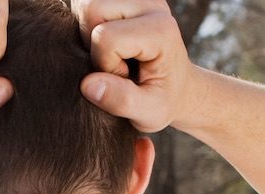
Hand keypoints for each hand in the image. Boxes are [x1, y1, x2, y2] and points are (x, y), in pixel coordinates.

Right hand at [73, 0, 198, 131]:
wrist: (177, 87)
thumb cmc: (163, 101)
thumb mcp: (148, 111)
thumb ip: (119, 100)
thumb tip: (87, 84)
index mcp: (160, 30)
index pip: (105, 37)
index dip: (104, 64)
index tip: (124, 78)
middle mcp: (151, 5)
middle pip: (91, 9)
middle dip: (90, 41)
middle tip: (113, 63)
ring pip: (86, 4)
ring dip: (88, 32)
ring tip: (110, 53)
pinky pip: (89, 6)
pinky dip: (89, 25)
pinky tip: (108, 43)